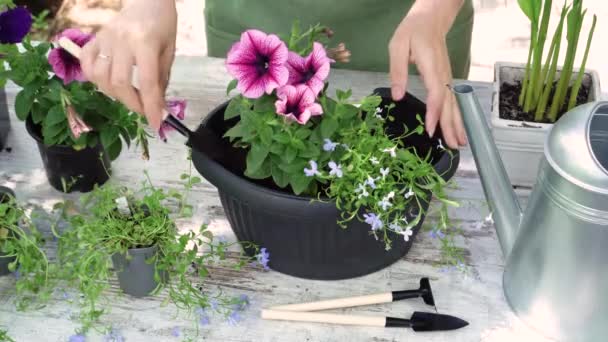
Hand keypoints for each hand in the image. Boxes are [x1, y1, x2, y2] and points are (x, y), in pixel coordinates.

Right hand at [80, 0, 176, 130]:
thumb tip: (157, 106)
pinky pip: (86, 63)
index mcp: (145, 42)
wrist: (146, 0)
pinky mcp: (94, 38)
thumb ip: (162, 79)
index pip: (147, 82)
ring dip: (114, 94)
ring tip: (128, 96)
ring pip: (100, 76)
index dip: (151, 106)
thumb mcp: (169, 51)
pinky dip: (93, 78)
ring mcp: (104, 38)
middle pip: (119, 82)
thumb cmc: (162, 25)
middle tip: (144, 111)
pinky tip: (107, 83)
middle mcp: (121, 40)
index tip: (156, 123)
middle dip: (132, 103)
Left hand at [388, 0, 466, 148]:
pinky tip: (457, 128)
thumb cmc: (412, 32)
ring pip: (454, 104)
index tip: (431, 130)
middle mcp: (443, 75)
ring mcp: (447, 77)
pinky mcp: (446, 79)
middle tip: (454, 146)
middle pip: (449, 104)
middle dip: (451, 126)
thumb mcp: (397, 46)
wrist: (430, 19)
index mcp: (431, 67)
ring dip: (457, 124)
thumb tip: (397, 96)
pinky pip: (452, 100)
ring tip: (460, 143)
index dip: (434, 113)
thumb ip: (397, 71)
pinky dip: (456, 116)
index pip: (435, 94)